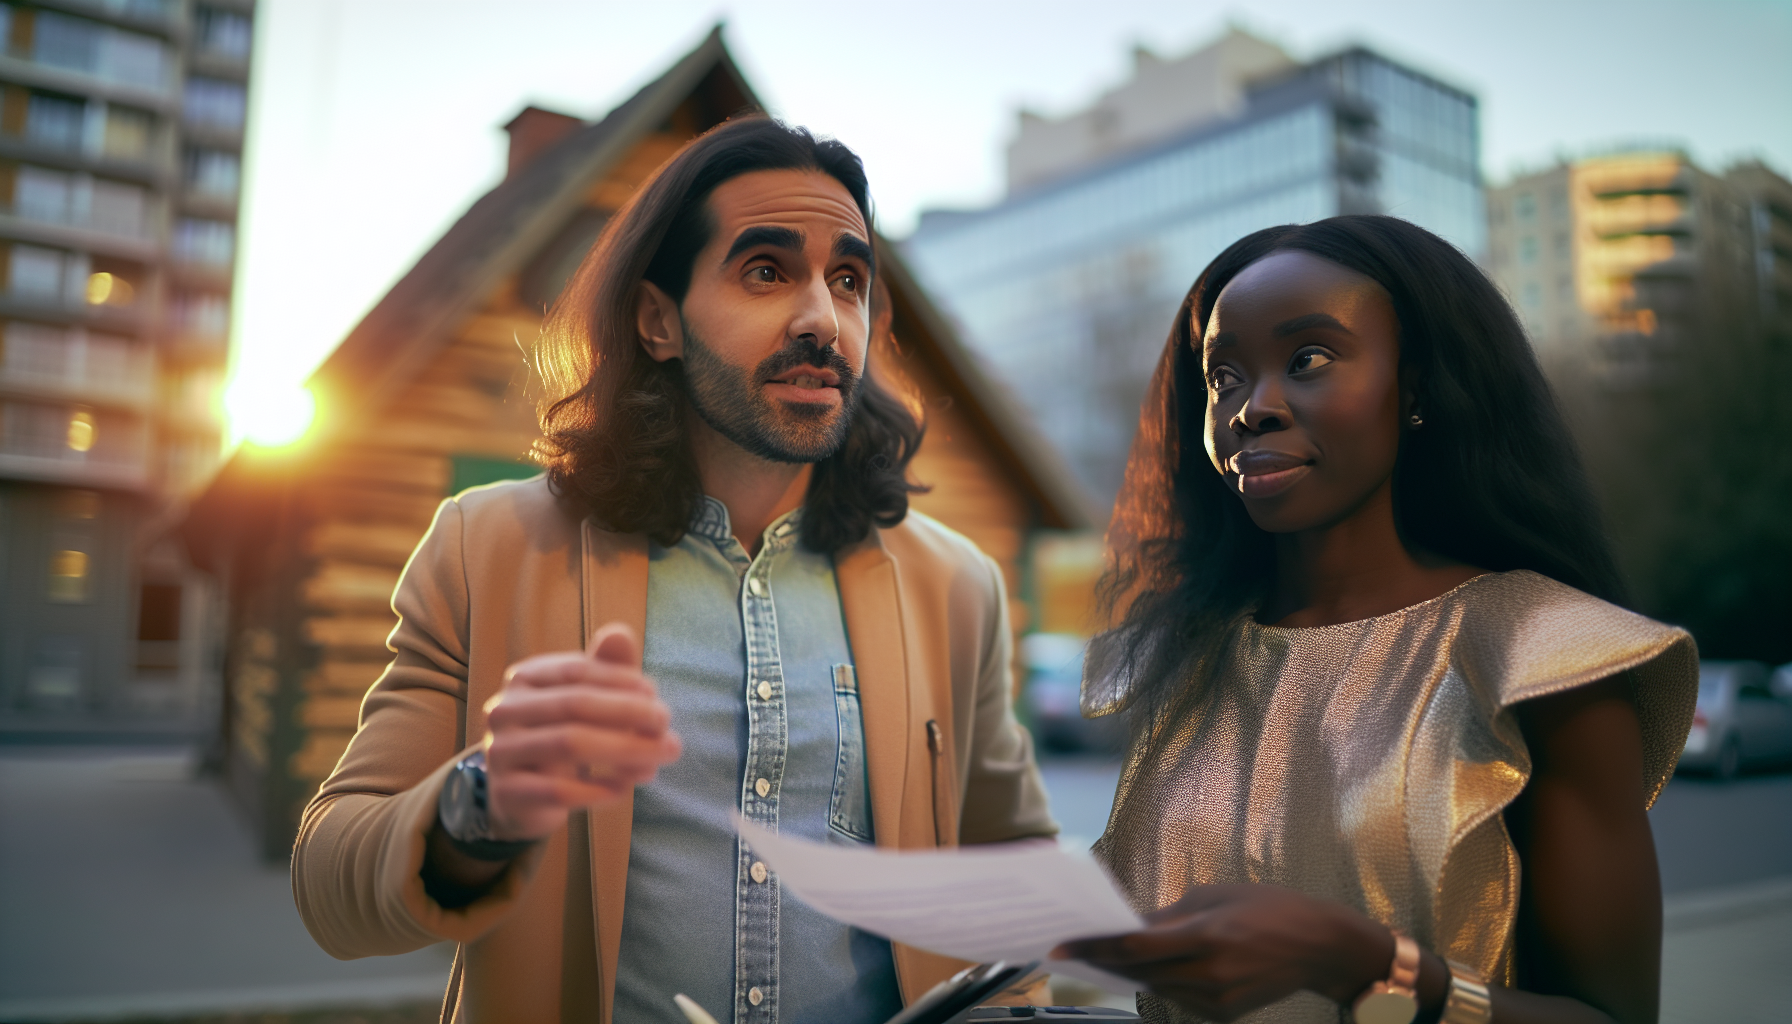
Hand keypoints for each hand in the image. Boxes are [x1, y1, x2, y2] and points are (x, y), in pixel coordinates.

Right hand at [481, 622, 681, 840]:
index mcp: (525, 678)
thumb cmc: (562, 736)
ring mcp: (501, 751)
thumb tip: (621, 634)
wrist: (521, 796)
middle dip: (629, 713)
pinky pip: (559, 790)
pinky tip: (623, 788)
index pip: (577, 670)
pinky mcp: (508, 793)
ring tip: (658, 760)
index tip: (656, 696)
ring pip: (569, 744)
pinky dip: (597, 789)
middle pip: (575, 704)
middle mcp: (505, 710)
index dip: (620, 680)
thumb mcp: (585, 701)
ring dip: (624, 750)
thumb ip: (606, 670)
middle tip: (666, 726)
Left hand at [1053, 884, 1390, 1021]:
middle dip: (1102, 960)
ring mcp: (1216, 999)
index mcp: (1206, 935)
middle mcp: (1209, 973)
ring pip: (1154, 986)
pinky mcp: (1223, 1014)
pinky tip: (1144, 968)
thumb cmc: (1269, 907)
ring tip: (1099, 956)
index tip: (1063, 945)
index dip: (1094, 946)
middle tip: (1069, 949)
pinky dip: (1159, 982)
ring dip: (1127, 972)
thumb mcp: (1215, 896)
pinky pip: (1177, 997)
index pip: (1135, 945)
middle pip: (1138, 970)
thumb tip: (1128, 926)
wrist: (1320, 945)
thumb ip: (1168, 915)